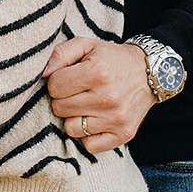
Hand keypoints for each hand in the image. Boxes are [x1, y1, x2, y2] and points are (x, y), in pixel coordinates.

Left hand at [44, 37, 153, 155]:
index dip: (58, 81)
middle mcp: (107, 98)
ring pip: (70, 129)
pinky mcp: (123, 135)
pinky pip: (89, 145)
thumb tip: (41, 73)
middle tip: (78, 91)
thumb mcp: (86, 46)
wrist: (150, 72)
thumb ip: (60, 54)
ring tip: (86, 105)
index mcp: (97, 73)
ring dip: (74, 117)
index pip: (54, 87)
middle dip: (64, 99)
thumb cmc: (112, 59)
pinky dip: (88, 135)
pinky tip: (95, 119)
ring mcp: (116, 119)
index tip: (69, 78)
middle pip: (59, 108)